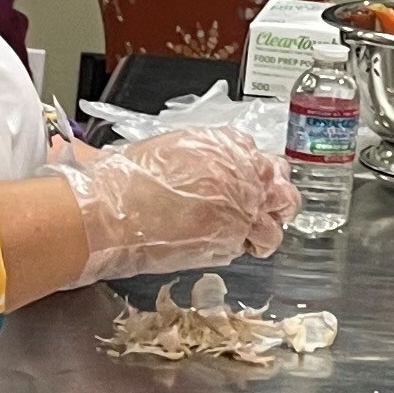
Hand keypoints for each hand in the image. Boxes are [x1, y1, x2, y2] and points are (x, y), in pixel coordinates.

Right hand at [50, 121, 297, 282]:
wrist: (112, 210)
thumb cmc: (130, 179)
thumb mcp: (175, 149)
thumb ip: (209, 157)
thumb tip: (216, 170)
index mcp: (228, 145)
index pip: (263, 159)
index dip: (258, 175)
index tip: (250, 184)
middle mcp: (242, 173)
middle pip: (281, 185)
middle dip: (275, 197)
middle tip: (263, 208)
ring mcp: (240, 207)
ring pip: (278, 220)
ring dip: (268, 226)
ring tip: (254, 233)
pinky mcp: (229, 239)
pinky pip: (254, 244)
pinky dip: (248, 247)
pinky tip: (232, 245)